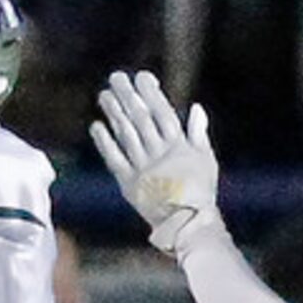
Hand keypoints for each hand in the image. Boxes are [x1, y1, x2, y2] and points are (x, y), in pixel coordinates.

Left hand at [93, 70, 223, 258]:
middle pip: (140, 118)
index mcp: (178, 146)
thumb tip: (196, 107)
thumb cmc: (201, 193)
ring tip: (104, 95)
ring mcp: (142, 168)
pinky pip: (115, 159)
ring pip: (127, 135)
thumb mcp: (206, 159)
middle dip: (128, 96)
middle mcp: (158, 153)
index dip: (151, 93)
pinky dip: (105, 143)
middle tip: (115, 78)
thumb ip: (199, 133)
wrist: (188, 224)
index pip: (162, 112)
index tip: (141, 77)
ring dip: (114, 113)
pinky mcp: (129, 184)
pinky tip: (96, 126)